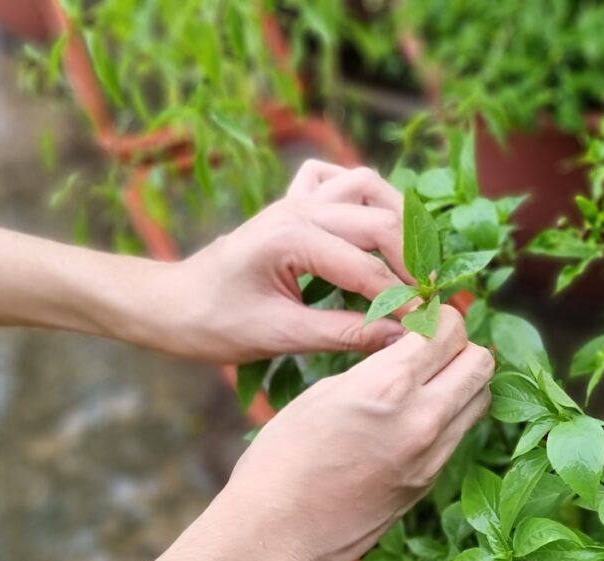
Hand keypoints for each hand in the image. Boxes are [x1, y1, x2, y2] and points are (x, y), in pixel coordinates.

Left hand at [147, 161, 413, 362]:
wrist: (170, 304)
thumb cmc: (214, 324)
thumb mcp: (280, 336)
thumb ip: (344, 334)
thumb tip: (400, 338)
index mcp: (291, 239)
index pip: (369, 270)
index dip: (406, 301)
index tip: (432, 326)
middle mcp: (297, 208)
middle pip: (380, 221)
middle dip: (413, 262)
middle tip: (432, 299)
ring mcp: (294, 200)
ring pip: (366, 185)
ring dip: (397, 218)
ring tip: (413, 261)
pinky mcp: (291, 203)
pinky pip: (335, 178)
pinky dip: (361, 194)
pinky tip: (369, 225)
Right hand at [218, 306, 493, 560]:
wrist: (277, 532)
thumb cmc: (282, 458)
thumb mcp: (322, 393)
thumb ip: (375, 369)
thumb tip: (406, 353)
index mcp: (388, 385)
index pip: (449, 330)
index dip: (440, 316)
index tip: (425, 319)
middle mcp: (422, 418)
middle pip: (481, 362)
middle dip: (462, 346)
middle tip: (434, 347)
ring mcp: (431, 456)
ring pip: (480, 400)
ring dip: (463, 382)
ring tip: (431, 381)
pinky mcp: (429, 482)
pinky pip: (459, 435)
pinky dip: (450, 417)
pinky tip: (417, 418)